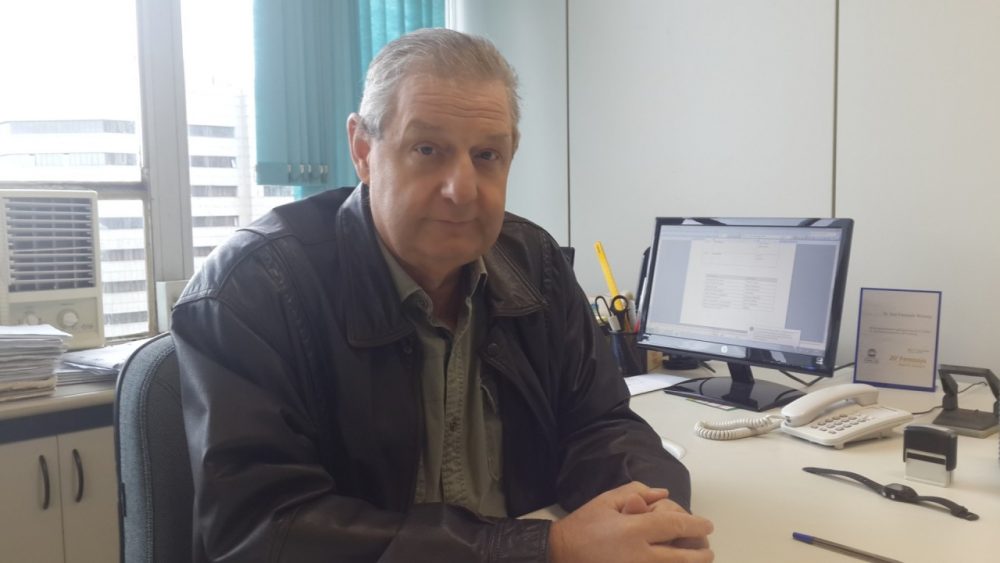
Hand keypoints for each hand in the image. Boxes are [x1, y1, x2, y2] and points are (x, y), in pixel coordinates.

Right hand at [549, 481, 713, 562]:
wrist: (561, 553)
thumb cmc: (582, 526)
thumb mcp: (606, 500)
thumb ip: (636, 492)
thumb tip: (662, 494)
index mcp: (633, 530)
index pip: (675, 526)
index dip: (696, 525)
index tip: (707, 525)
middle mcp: (639, 555)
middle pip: (683, 558)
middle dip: (700, 553)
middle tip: (708, 550)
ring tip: (698, 561)